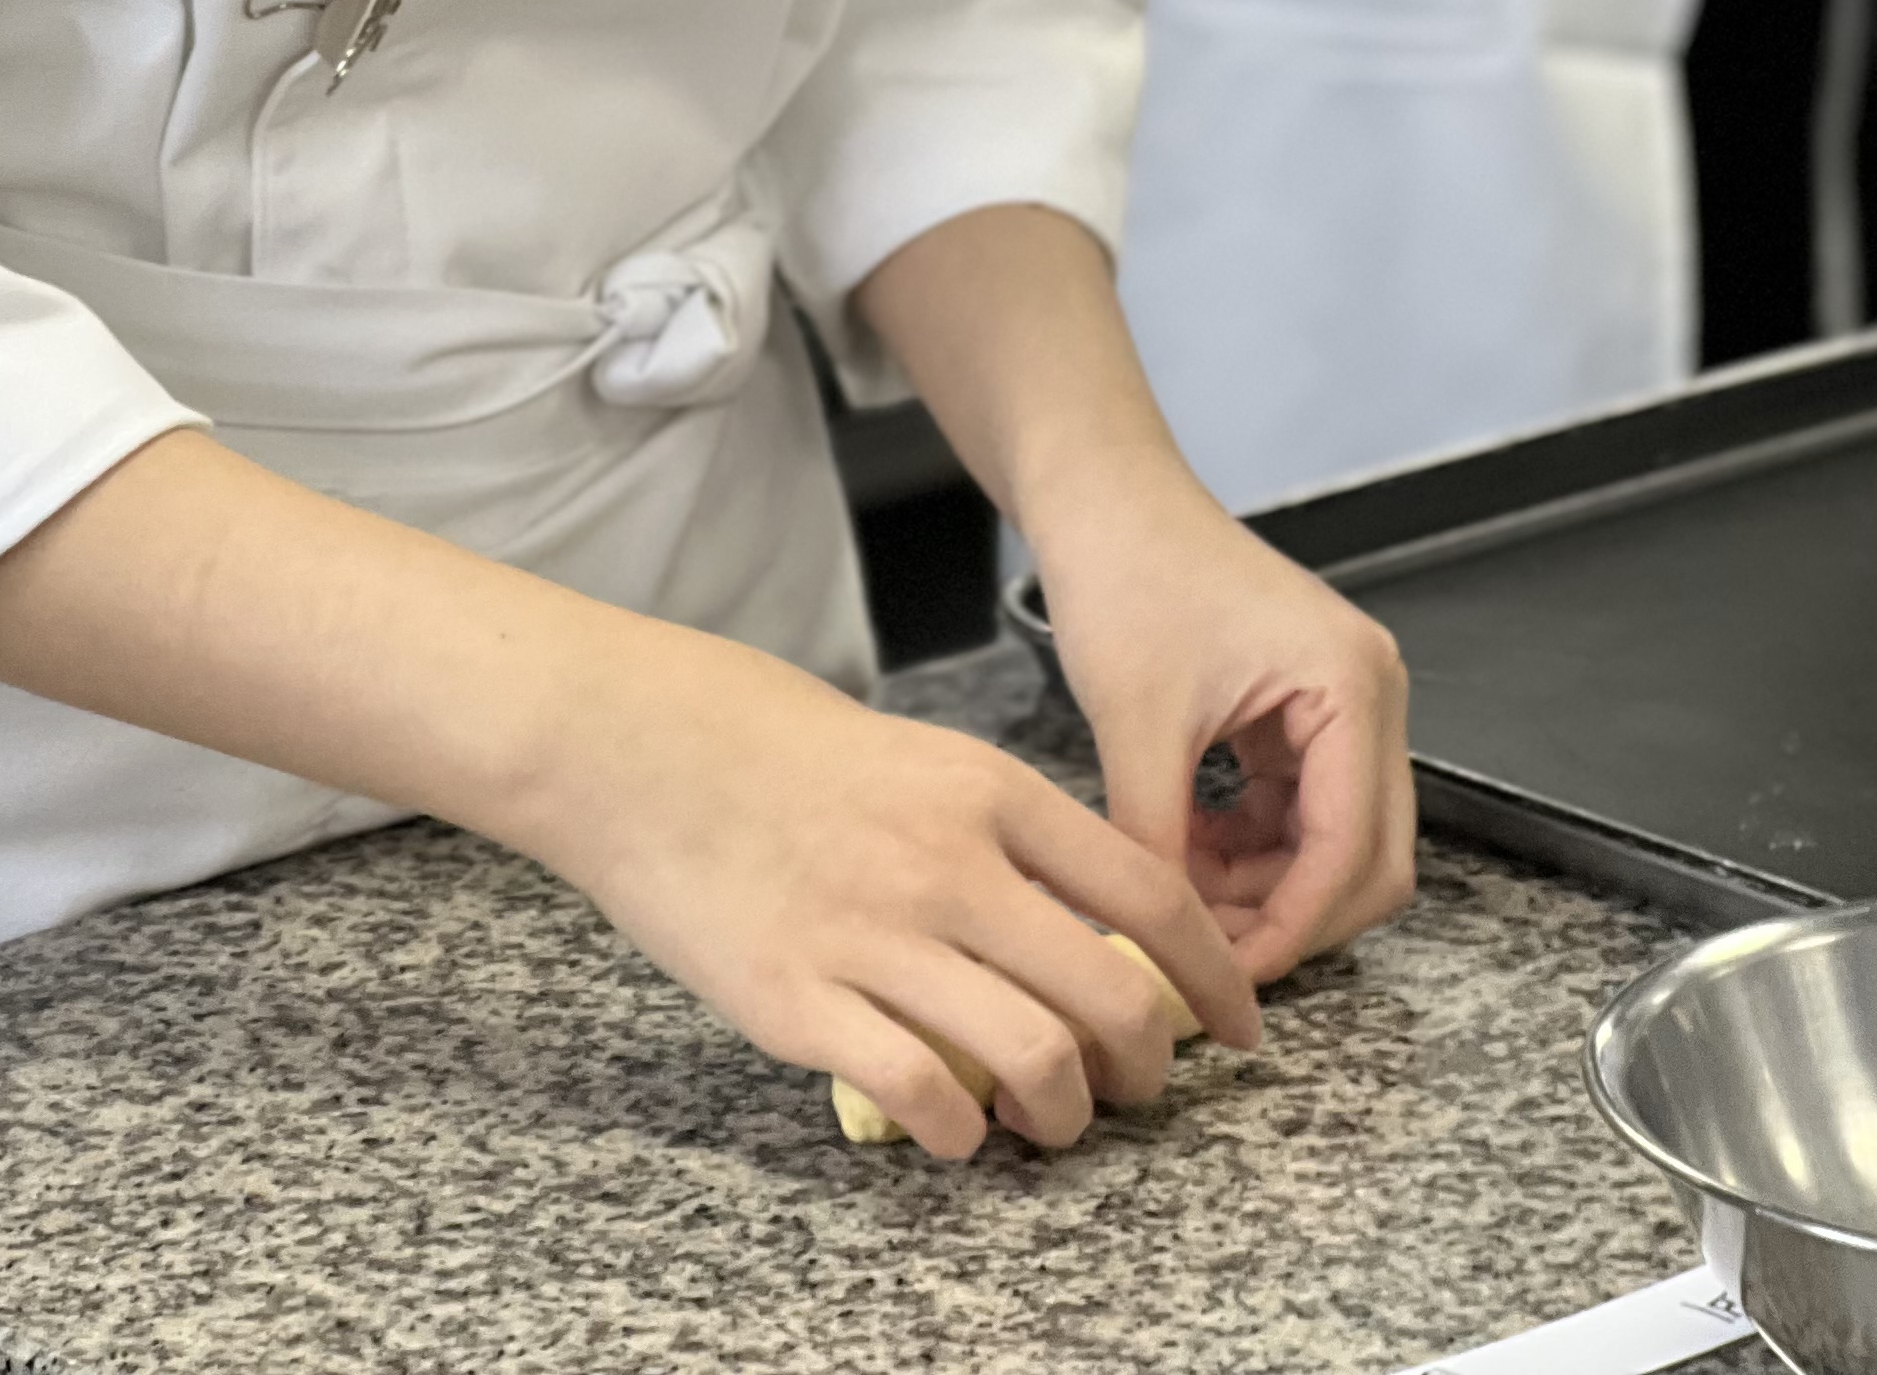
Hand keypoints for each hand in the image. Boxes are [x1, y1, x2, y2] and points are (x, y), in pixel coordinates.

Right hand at [512, 611, 1260, 1158]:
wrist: (638, 743)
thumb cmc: (777, 745)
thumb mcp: (924, 755)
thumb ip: (1009, 832)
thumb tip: (1093, 921)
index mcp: (987, 791)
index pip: (1151, 897)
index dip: (1215, 979)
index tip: (1238, 1029)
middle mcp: (947, 864)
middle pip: (1108, 996)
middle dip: (1147, 1071)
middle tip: (1138, 1089)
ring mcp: (871, 936)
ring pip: (1031, 1060)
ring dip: (1062, 1113)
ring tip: (1050, 1117)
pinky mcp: (799, 1002)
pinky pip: (921, 1097)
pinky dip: (960, 1134)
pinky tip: (956, 1127)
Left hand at [1033, 459, 1413, 981]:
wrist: (1101, 496)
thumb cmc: (1125, 572)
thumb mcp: (1136, 722)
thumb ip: (1157, 843)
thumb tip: (1157, 947)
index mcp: (1350, 686)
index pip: (1350, 849)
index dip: (1292, 927)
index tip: (1227, 977)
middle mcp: (1369, 694)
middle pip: (1369, 859)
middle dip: (1293, 916)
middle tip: (1209, 958)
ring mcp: (1343, 703)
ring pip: (1338, 845)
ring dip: (1270, 888)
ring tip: (1183, 898)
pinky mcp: (1305, 710)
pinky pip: (1303, 812)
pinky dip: (1256, 850)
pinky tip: (1189, 854)